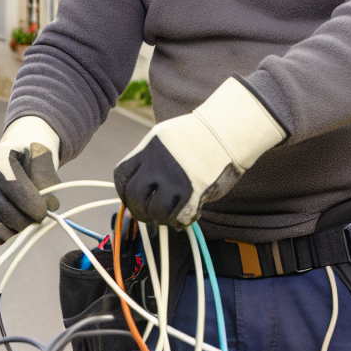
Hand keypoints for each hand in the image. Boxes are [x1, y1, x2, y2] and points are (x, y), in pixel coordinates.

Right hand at [0, 116, 61, 243]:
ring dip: (8, 229)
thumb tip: (49, 205)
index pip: (10, 184)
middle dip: (20, 219)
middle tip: (37, 222)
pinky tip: (15, 229)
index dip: (28, 202)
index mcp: (0, 156)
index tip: (44, 213)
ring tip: (27, 226)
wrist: (18, 150)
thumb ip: (47, 178)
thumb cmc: (33, 155)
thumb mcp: (45, 157)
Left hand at [114, 76, 285, 227]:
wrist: (228, 130)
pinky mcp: (194, 191)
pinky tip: (190, 214)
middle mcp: (158, 163)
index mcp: (148, 148)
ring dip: (162, 218)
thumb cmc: (199, 135)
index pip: (122, 176)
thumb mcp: (166, 137)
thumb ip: (151, 159)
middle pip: (135, 196)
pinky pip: (180, 217)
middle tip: (148, 215)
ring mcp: (175, 178)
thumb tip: (140, 186)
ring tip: (171, 215)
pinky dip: (183, 221)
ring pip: (156, 211)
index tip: (131, 199)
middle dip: (139, 211)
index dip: (124, 193)